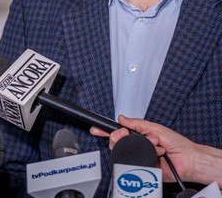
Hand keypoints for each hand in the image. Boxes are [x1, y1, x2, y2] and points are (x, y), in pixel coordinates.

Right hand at [90, 115, 221, 183]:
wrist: (189, 159)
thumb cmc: (177, 144)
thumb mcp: (155, 128)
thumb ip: (137, 123)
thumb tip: (122, 118)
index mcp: (139, 136)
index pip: (118, 133)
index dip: (106, 131)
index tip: (96, 129)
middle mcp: (137, 146)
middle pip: (117, 142)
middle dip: (120, 136)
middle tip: (125, 134)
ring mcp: (139, 157)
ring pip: (124, 151)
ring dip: (140, 145)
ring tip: (153, 144)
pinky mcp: (143, 167)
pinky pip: (135, 161)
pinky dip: (147, 154)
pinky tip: (156, 153)